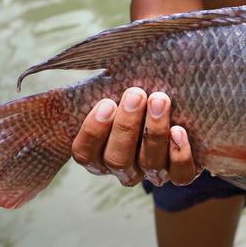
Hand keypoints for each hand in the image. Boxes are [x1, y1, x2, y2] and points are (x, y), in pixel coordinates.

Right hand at [71, 87, 199, 186]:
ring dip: (154, 132)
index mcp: (98, 152)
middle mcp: (123, 168)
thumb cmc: (136, 95)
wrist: (173, 102)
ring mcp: (151, 173)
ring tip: (159, 100)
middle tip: (136, 95)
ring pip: (149, 164)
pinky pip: (180, 175)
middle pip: (117, 159)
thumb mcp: (113, 89)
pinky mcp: (179, 174)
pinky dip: (180, 155)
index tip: (106, 103)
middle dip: (126, 127)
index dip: (93, 131)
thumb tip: (66, 71)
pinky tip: (179, 131)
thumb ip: (97, 87)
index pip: (84, 153)